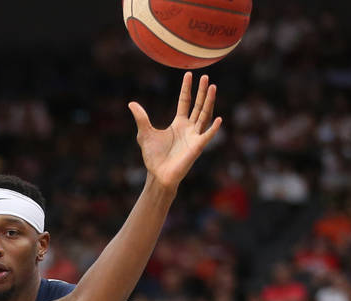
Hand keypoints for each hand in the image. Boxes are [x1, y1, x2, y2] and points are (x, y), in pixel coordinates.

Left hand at [131, 72, 221, 190]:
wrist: (158, 175)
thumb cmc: (153, 157)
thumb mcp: (145, 134)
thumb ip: (141, 119)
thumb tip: (131, 103)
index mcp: (179, 124)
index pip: (185, 102)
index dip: (187, 89)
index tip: (189, 74)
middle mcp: (189, 128)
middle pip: (198, 105)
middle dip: (202, 91)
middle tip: (206, 76)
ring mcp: (194, 137)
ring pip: (205, 115)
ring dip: (209, 102)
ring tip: (213, 87)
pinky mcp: (197, 148)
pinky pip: (207, 136)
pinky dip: (213, 129)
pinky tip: (218, 119)